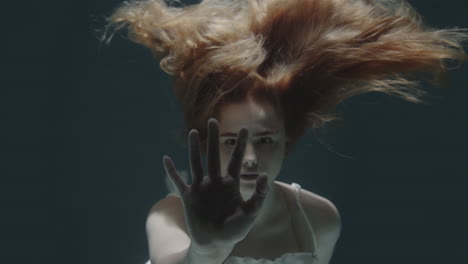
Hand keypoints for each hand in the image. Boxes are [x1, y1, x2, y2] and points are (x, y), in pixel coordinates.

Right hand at [163, 118, 268, 250]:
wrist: (217, 243)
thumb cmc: (236, 228)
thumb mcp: (251, 211)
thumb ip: (259, 194)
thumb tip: (265, 175)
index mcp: (230, 183)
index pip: (235, 159)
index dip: (240, 145)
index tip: (245, 128)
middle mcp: (215, 181)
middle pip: (213, 155)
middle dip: (213, 138)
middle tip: (214, 121)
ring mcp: (201, 188)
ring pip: (196, 163)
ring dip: (193, 149)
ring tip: (192, 131)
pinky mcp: (189, 197)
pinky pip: (178, 182)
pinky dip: (172, 171)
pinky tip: (166, 159)